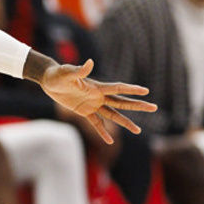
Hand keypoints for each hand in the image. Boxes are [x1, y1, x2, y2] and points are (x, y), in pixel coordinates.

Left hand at [38, 58, 156, 143]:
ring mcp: (93, 104)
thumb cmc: (58, 74)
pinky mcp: (84, 111)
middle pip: (121, 102)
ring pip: (113, 115)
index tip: (146, 91)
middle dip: (137, 105)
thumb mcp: (67, 73)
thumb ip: (79, 70)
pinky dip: (102, 132)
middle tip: (154, 107)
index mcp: (97, 86)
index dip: (131, 89)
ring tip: (138, 130)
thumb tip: (89, 62)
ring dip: (125, 122)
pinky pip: (96, 123)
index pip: (117, 88)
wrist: (49, 81)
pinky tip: (110, 141)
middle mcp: (98, 96)